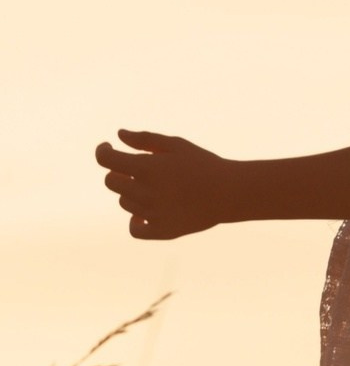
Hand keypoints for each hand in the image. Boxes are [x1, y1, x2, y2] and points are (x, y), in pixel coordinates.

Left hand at [95, 130, 233, 239]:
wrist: (230, 192)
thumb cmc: (203, 164)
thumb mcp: (175, 145)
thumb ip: (144, 139)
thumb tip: (119, 135)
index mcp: (146, 168)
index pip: (106, 159)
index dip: (103, 150)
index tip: (108, 147)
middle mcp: (145, 192)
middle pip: (111, 182)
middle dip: (117, 172)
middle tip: (133, 169)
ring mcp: (152, 214)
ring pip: (124, 202)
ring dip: (131, 192)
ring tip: (154, 187)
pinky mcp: (162, 230)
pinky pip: (135, 229)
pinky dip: (135, 221)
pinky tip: (143, 215)